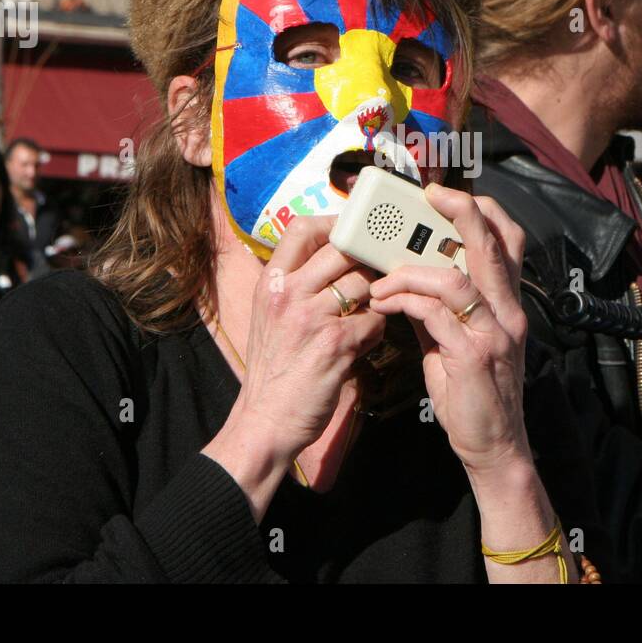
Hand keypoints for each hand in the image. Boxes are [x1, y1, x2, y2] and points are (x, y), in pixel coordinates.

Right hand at [232, 215, 384, 462]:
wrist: (265, 419)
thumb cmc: (273, 369)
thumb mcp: (269, 317)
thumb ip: (294, 285)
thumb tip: (332, 259)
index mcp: (270, 283)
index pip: (301, 228)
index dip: (334, 223)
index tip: (351, 233)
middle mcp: (288, 294)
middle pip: (343, 250)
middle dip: (365, 261)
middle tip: (374, 274)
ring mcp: (312, 317)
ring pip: (364, 284)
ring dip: (374, 299)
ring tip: (365, 316)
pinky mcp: (336, 343)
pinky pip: (374, 320)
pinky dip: (376, 331)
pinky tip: (363, 343)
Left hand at [369, 185, 531, 477]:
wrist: (494, 448)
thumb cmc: (472, 394)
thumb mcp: (458, 341)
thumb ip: (439, 308)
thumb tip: (405, 279)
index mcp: (507, 304)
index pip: (509, 240)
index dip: (484, 210)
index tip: (446, 194)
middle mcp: (508, 312)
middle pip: (492, 244)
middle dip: (460, 211)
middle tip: (426, 196)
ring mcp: (495, 333)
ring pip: (455, 278)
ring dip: (410, 272)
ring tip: (381, 282)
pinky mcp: (474, 356)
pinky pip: (435, 314)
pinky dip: (405, 301)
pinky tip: (384, 305)